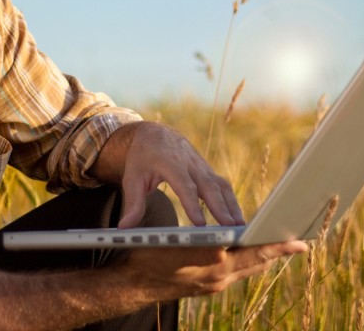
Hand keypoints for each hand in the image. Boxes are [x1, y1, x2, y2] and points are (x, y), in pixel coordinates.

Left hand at [92, 121, 244, 227]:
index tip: (200, 224)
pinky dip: (231, 202)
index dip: (193, 204)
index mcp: (170, 163)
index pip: (184, 186)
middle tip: (230, 229)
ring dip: (232, 206)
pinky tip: (237, 220)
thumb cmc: (142, 158)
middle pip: (209, 186)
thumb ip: (132, 203)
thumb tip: (124, 228)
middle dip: (220, 208)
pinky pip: (223, 186)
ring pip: (221, 186)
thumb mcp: (132, 177)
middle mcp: (190, 164)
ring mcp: (202, 166)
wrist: (155, 134)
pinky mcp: (208, 171)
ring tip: (239, 228)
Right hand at [124, 240, 307, 298]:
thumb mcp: (174, 243)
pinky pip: (238, 272)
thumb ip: (204, 245)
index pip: (255, 254)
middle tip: (301, 242)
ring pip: (249, 268)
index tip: (299, 242)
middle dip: (278, 251)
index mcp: (214, 265)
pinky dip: (250, 261)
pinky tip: (254, 253)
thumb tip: (227, 243)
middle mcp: (219, 278)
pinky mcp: (209, 286)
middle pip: (258, 262)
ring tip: (283, 245)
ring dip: (266, 257)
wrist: (132, 283)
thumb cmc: (148, 255)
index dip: (278, 247)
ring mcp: (215, 284)